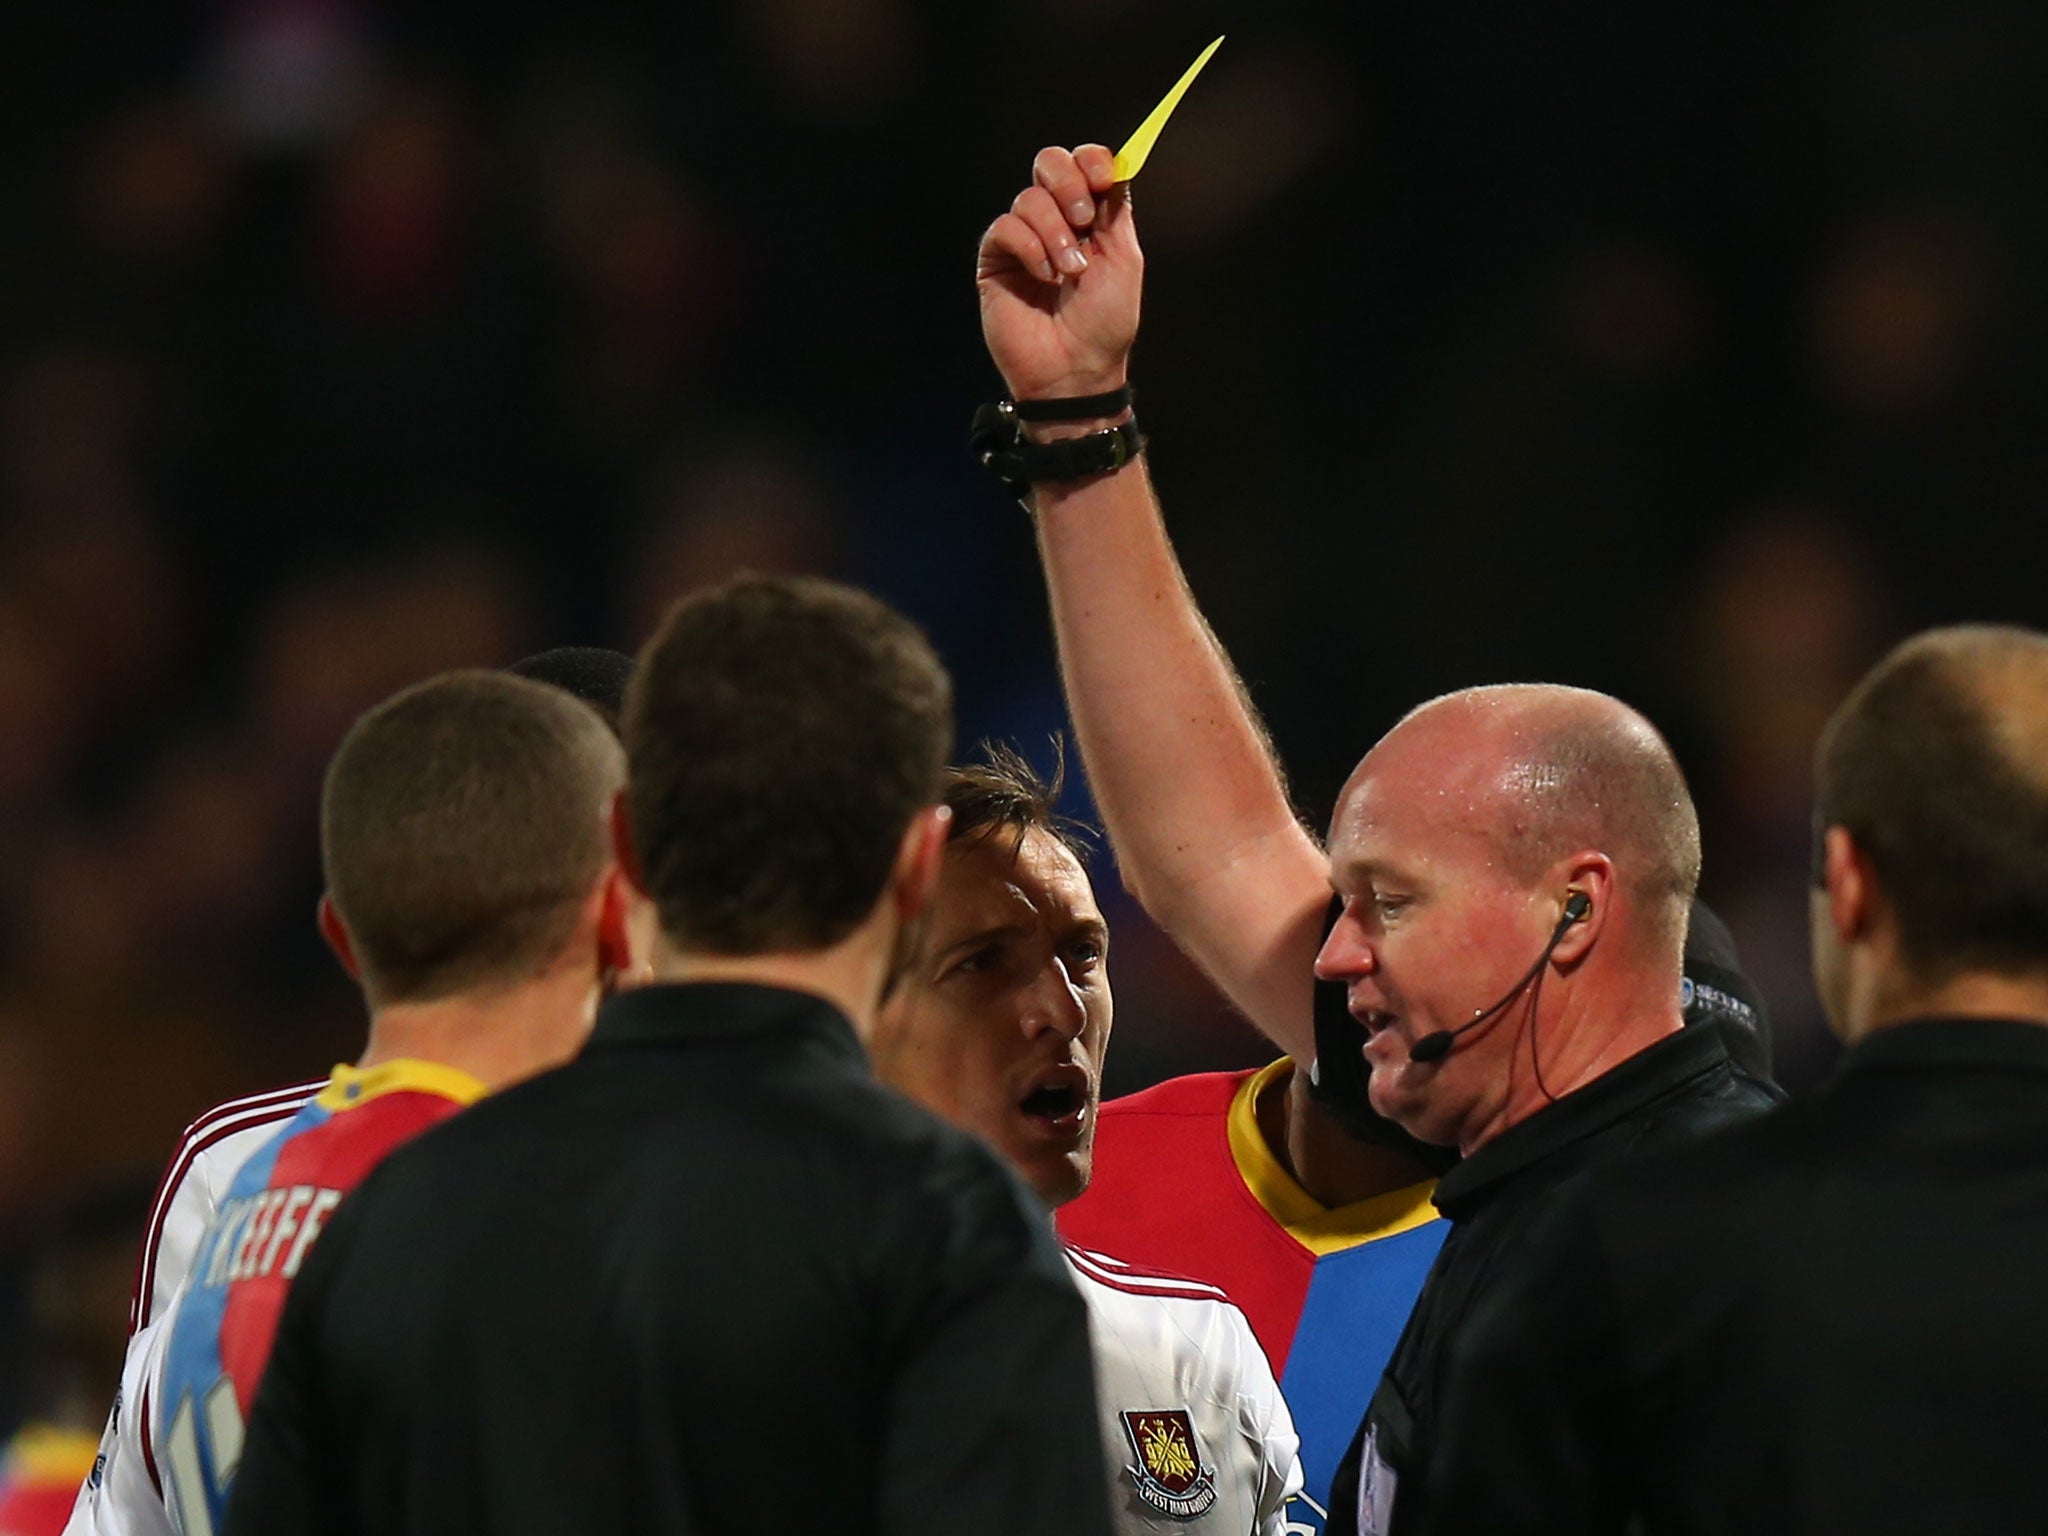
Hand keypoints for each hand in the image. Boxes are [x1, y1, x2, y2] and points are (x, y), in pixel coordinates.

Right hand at [976, 144, 1141, 402]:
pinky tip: (1044, 276)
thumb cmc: (1105, 322)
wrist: (1076, 367)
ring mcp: (1024, 239)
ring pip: (1029, 197)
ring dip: (1054, 231)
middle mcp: (1056, 221)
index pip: (1084, 163)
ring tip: (1069, 270)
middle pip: (1049, 163)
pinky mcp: (996, 259)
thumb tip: (1111, 165)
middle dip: (1068, 182)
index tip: (1104, 180)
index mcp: (1091, 217)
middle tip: (1083, 218)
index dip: (1092, 161)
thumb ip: (1115, 209)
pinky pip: (1006, 227)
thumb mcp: (1124, 258)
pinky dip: (1030, 246)